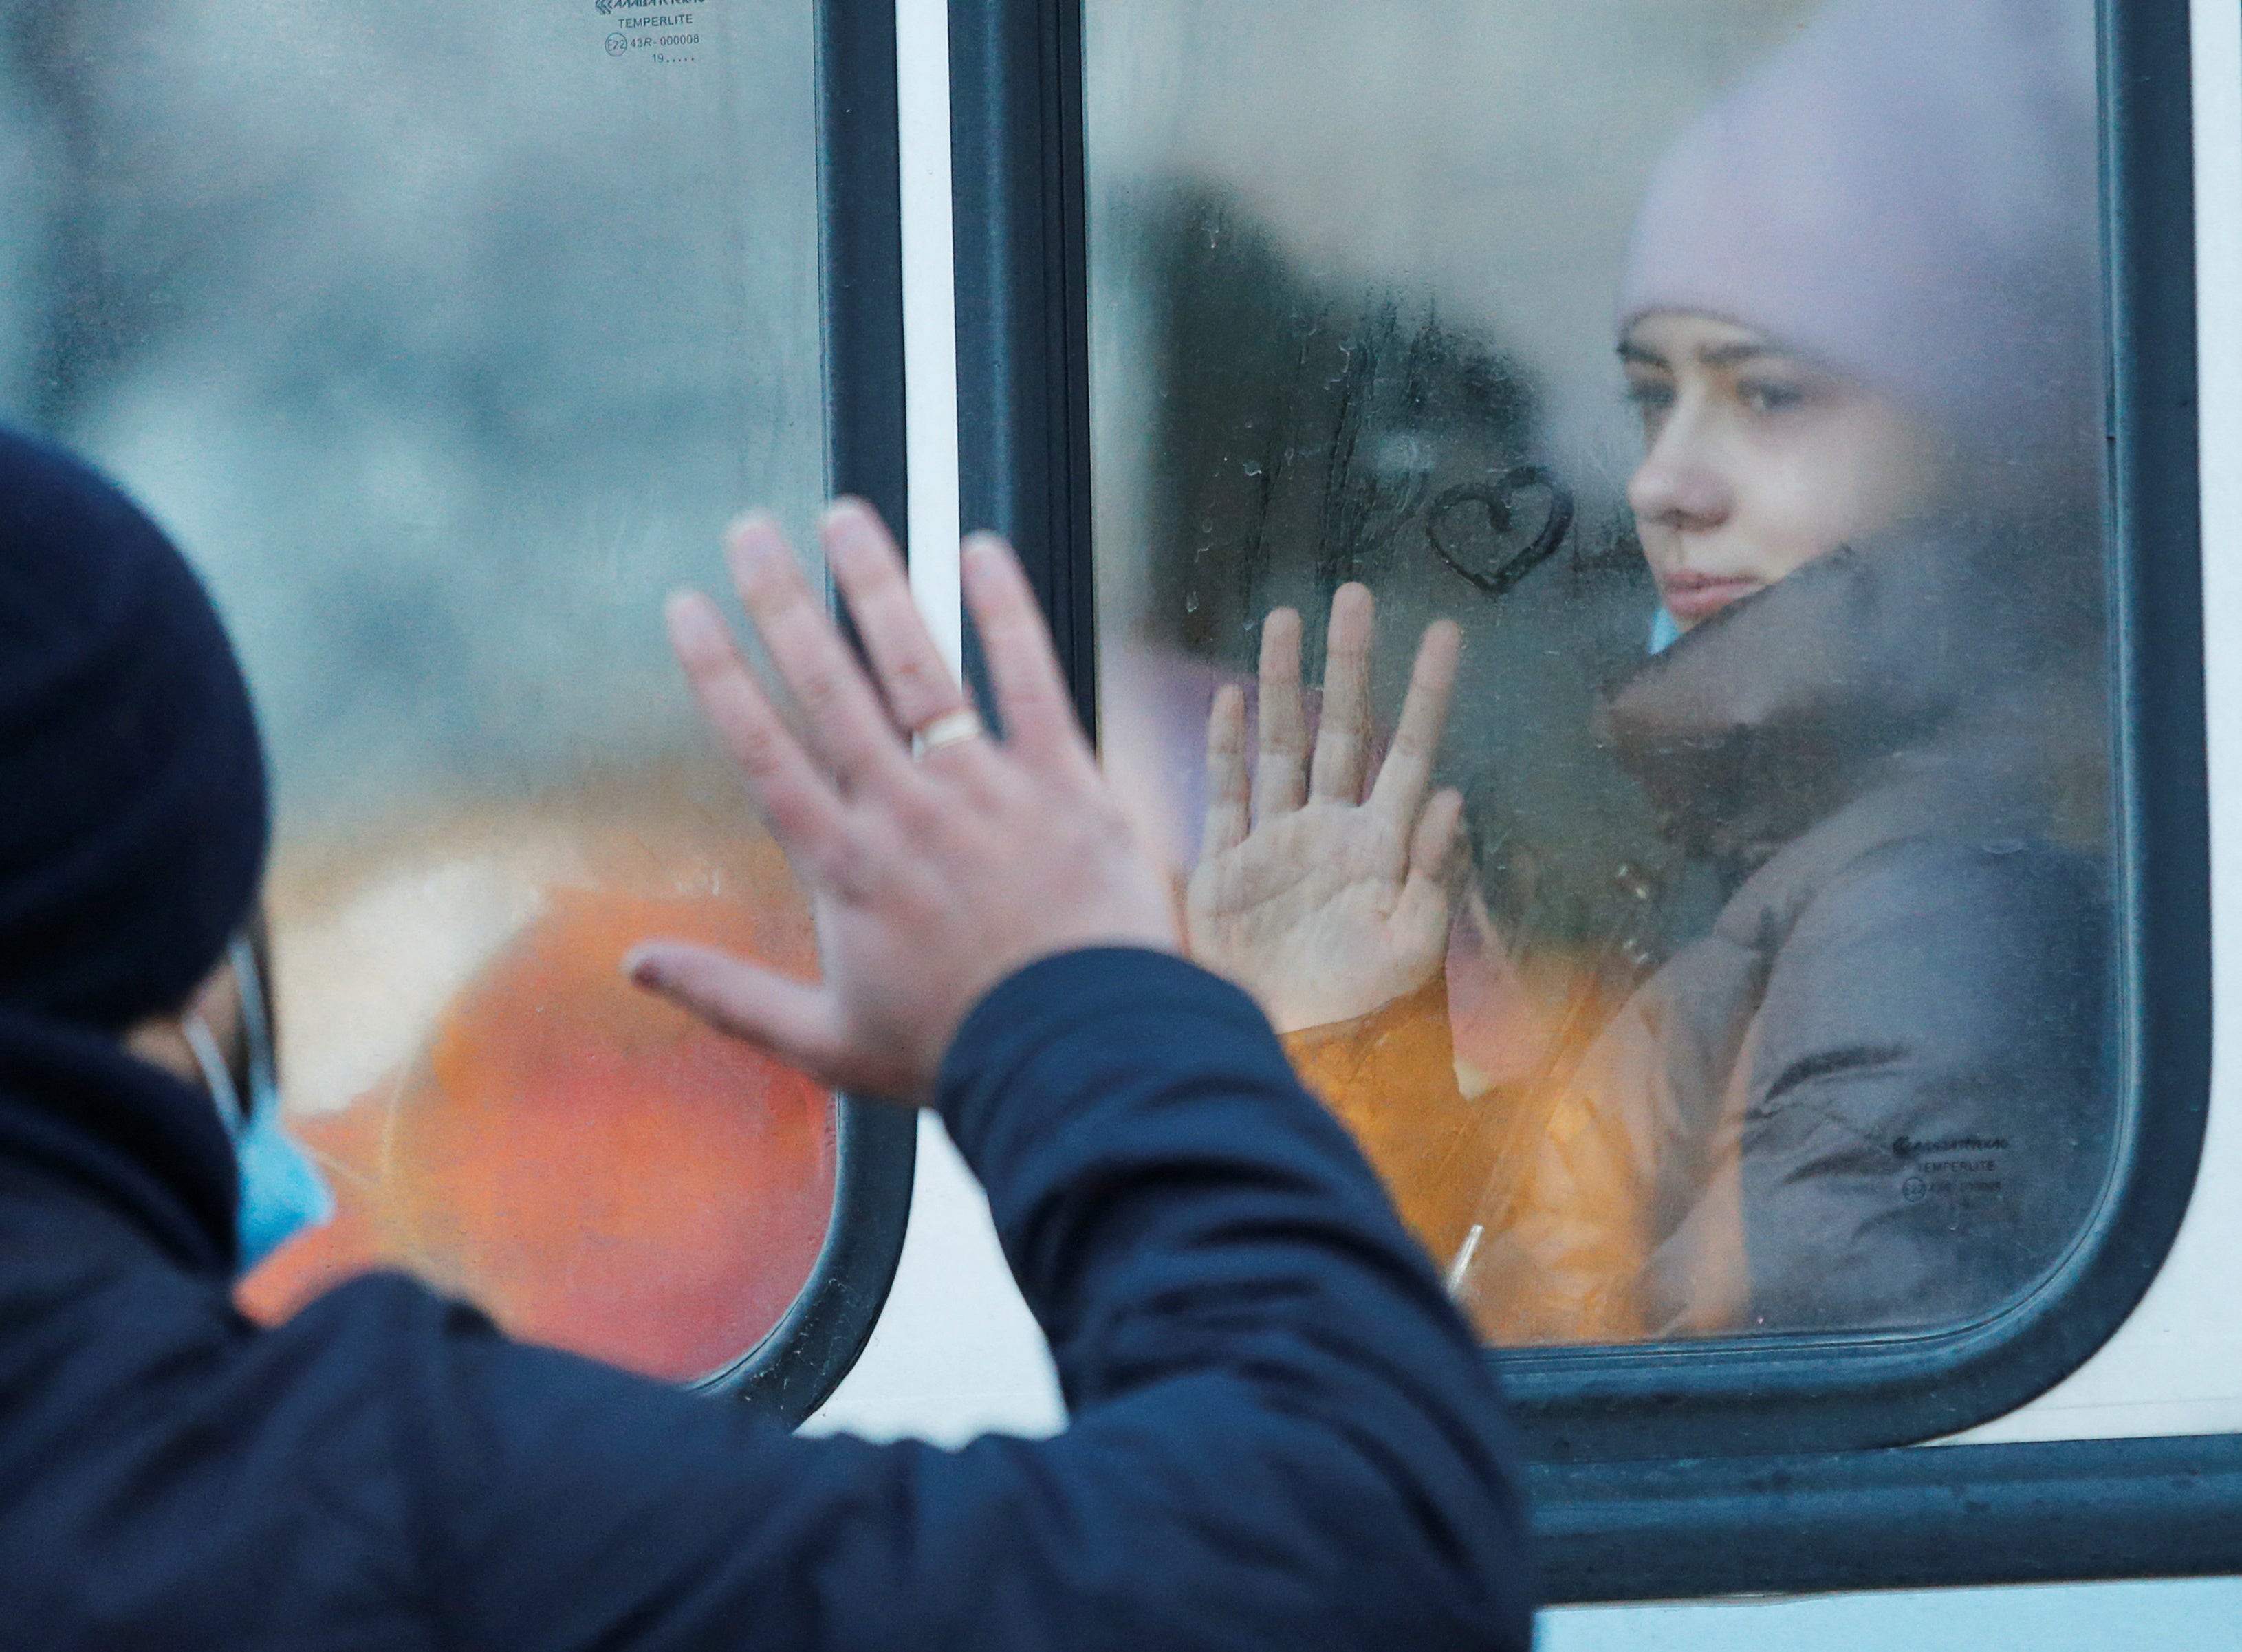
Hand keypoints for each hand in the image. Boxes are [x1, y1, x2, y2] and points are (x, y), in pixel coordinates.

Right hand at [625, 502, 1177, 1103]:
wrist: (1080, 1059)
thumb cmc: (957, 1055)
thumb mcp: (825, 1044)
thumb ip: (727, 995)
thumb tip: (633, 965)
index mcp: (846, 868)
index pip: (763, 750)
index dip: (719, 674)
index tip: (686, 610)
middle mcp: (905, 812)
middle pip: (828, 687)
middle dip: (782, 602)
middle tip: (747, 531)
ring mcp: (986, 790)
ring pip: (918, 667)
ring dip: (878, 585)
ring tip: (845, 515)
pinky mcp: (1064, 783)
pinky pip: (1033, 681)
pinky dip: (1006, 613)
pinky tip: (981, 549)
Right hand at [1185, 585, 1463, 1033]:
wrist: (1290, 1051)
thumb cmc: (1363, 1014)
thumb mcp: (1413, 950)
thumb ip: (1433, 874)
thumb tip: (1454, 796)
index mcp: (1381, 847)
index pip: (1409, 750)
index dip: (1427, 692)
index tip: (1444, 632)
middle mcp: (1330, 832)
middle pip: (1340, 728)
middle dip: (1348, 662)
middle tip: (1353, 595)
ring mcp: (1278, 844)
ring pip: (1281, 743)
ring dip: (1282, 683)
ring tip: (1286, 619)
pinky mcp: (1228, 867)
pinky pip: (1227, 791)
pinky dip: (1227, 745)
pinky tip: (1231, 699)